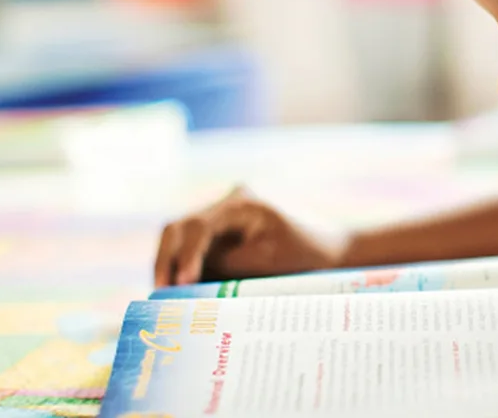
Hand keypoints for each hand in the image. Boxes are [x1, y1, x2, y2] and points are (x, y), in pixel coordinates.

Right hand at [154, 187, 343, 287]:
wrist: (337, 248)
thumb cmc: (308, 252)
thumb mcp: (267, 260)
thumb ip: (226, 265)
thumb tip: (186, 280)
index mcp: (242, 201)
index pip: (198, 226)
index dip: (185, 256)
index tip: (181, 284)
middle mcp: (229, 201)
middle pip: (179, 227)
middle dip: (166, 259)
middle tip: (159, 292)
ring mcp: (226, 215)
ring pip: (182, 237)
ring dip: (173, 264)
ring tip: (167, 296)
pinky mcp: (228, 232)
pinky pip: (197, 247)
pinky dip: (188, 266)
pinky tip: (183, 291)